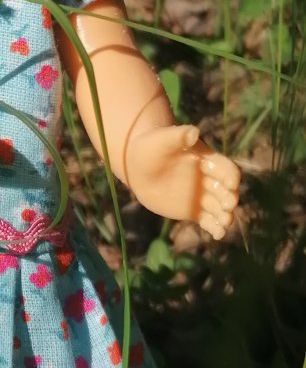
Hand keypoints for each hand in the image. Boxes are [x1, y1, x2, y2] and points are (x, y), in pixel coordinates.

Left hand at [125, 123, 239, 238]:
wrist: (136, 165)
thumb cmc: (150, 147)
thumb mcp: (162, 140)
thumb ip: (178, 136)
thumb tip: (193, 132)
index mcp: (207, 160)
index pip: (226, 168)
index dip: (231, 175)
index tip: (231, 183)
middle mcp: (209, 179)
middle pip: (226, 191)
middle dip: (229, 198)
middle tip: (227, 206)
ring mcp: (202, 196)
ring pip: (219, 208)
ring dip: (225, 216)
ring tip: (224, 223)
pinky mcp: (193, 211)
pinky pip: (208, 220)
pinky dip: (215, 228)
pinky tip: (218, 235)